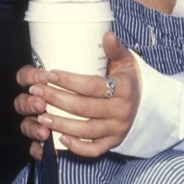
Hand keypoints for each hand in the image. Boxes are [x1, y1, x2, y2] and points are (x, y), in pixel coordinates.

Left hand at [13, 32, 139, 157]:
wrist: (146, 105)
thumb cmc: (128, 80)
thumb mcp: (126, 62)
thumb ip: (116, 49)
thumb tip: (107, 34)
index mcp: (124, 89)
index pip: (92, 86)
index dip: (69, 80)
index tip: (49, 74)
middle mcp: (121, 111)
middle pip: (84, 108)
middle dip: (57, 100)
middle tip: (37, 93)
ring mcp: (117, 129)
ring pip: (86, 130)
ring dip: (61, 124)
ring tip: (40, 116)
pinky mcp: (112, 143)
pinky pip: (94, 150)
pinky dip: (77, 147)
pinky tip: (59, 138)